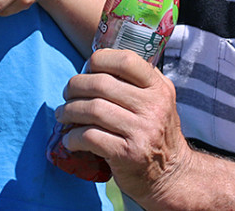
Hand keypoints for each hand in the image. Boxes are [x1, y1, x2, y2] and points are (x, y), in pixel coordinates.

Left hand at [56, 48, 193, 204]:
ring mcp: (141, 131)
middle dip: (75, 86)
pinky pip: (90, 137)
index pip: (127, 60)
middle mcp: (153, 107)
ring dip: (69, 111)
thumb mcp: (160, 101)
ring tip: (63, 115)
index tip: (88, 67)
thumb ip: (140, 81)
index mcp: (159, 88)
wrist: (171, 175)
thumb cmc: (157, 133)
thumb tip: (100, 63)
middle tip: (67, 93)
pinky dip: (73, 137)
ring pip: (93, 109)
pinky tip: (70, 140)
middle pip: (101, 84)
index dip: (101, 59)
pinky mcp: (127, 154)